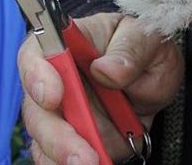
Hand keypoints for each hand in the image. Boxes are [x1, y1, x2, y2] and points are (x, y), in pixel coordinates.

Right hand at [18, 12, 183, 163]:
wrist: (156, 77)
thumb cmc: (144, 48)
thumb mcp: (147, 39)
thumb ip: (129, 51)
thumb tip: (105, 70)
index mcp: (68, 44)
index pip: (36, 54)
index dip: (36, 74)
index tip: (52, 96)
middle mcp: (56, 79)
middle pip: (36, 107)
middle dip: (55, 135)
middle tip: (82, 154)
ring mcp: (62, 112)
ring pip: (44, 139)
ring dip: (64, 155)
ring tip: (93, 162)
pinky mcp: (72, 138)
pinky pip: (58, 158)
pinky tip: (95, 164)